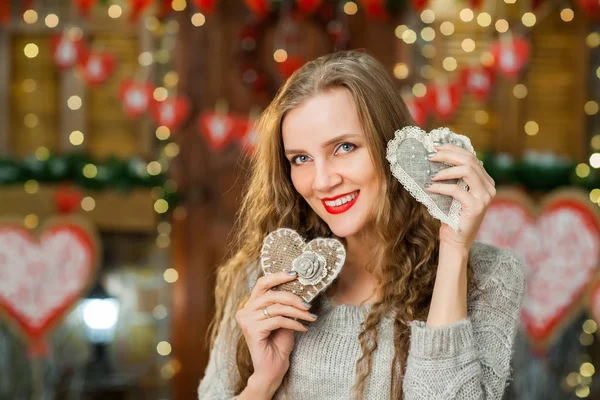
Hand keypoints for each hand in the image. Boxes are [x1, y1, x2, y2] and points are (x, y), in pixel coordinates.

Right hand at [235, 271, 316, 391]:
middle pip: (271, 294)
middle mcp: (245, 311)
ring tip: (310, 317)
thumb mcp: (283, 319)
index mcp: (250, 305)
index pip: (262, 284)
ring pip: (277, 308)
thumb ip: (284, 304)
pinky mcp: (252, 331)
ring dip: (297, 312)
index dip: (278, 277)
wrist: (273, 369)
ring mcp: (247, 321)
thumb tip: (299, 288)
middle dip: (293, 298)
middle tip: (308, 304)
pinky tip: (303, 328)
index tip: (295, 274)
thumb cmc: (278, 344)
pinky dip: (294, 323)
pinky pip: (278, 320)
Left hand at [424, 142, 495, 248]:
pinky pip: (456, 190)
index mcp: (486, 181)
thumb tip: (437, 155)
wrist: (456, 241)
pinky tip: (430, 188)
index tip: (436, 147)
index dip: (453, 149)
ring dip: (446, 170)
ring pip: (467, 170)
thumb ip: (455, 177)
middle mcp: (489, 187)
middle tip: (431, 156)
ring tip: (432, 175)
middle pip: (469, 160)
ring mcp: (484, 197)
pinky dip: (441, 187)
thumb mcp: (455, 192)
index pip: (471, 157)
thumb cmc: (452, 215)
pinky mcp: (476, 207)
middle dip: (448, 155)